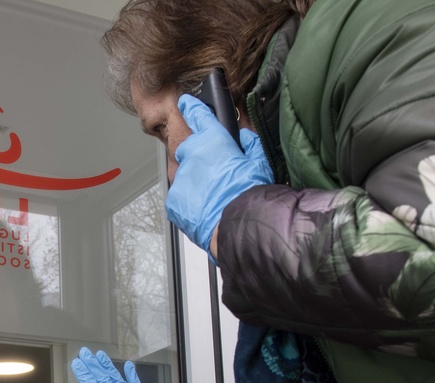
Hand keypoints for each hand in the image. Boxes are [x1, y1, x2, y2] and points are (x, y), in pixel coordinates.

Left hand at [166, 94, 272, 254]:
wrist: (237, 225)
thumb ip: (250, 144)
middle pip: (188, 147)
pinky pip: (180, 197)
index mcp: (213, 140)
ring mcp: (181, 177)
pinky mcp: (174, 200)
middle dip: (198, 155)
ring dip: (196, 182)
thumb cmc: (250, 194)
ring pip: (185, 174)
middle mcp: (193, 154)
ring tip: (213, 197)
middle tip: (214, 172)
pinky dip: (190, 201)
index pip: (198, 115)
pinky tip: (205, 208)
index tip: (185, 103)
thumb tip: (244, 137)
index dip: (191, 108)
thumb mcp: (259, 162)